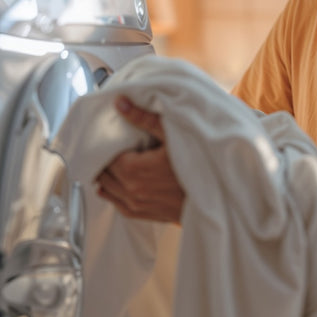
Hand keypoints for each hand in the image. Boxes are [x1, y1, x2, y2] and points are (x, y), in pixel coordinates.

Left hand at [95, 95, 185, 223]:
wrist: (214, 197)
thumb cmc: (197, 164)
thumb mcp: (171, 135)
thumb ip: (143, 118)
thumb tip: (119, 102)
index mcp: (133, 169)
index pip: (105, 156)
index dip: (104, 145)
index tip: (106, 136)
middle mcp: (131, 189)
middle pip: (104, 173)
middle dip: (102, 160)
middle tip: (104, 147)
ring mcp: (137, 204)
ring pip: (108, 190)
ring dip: (105, 177)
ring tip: (106, 163)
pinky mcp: (145, 214)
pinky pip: (119, 206)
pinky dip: (111, 195)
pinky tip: (108, 188)